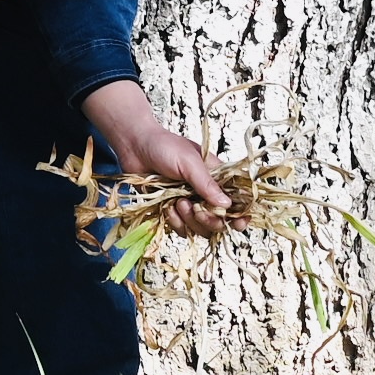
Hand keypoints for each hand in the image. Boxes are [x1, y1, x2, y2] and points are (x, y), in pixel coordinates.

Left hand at [81, 82, 236, 233]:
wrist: (134, 147)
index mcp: (216, 178)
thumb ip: (207, 184)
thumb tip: (227, 204)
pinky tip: (167, 207)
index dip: (240, 215)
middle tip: (195, 209)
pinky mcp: (173, 210)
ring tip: (178, 202)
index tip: (239, 223)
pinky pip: (181, 228)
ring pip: (200, 227)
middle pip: (219, 220)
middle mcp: (205, 193)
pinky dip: (175, 221)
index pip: (236, 201)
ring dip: (189, 220)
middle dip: (208, 219)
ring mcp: (189, 203)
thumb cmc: (164, 146)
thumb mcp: (189, 162)